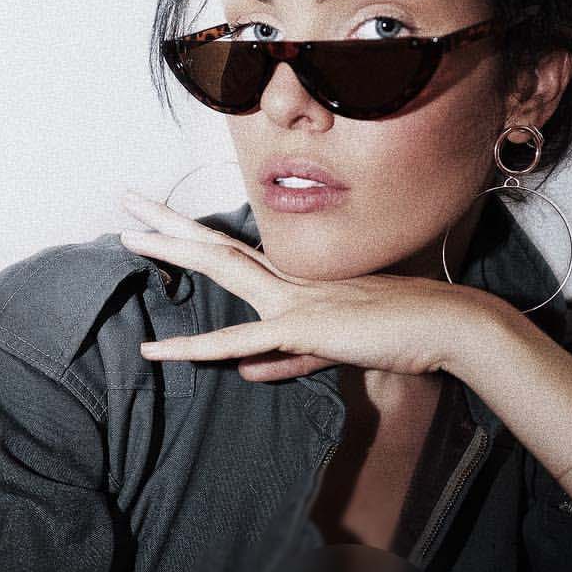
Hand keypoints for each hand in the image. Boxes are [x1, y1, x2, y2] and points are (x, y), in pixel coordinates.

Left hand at [118, 190, 488, 382]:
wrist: (446, 326)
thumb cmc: (398, 333)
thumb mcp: (328, 352)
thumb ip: (284, 361)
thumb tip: (244, 371)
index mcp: (293, 282)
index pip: (232, 253)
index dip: (192, 236)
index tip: (158, 220)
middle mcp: (286, 281)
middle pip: (214, 245)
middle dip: (167, 223)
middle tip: (126, 200)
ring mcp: (291, 300)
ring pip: (218, 269)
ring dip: (170, 252)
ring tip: (126, 237)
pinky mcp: (301, 329)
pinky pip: (238, 341)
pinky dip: (194, 349)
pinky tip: (156, 352)